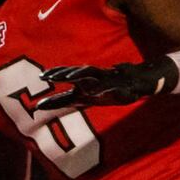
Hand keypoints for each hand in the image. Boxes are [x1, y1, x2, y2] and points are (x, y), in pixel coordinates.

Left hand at [37, 59, 175, 109]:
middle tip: (50, 75)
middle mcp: (97, 77)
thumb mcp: (84, 98)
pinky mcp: (125, 88)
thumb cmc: (107, 90)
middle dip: (65, 73)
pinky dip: (106, 91)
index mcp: (86, 81)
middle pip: (78, 72)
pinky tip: (98, 93)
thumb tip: (38, 106)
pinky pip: (115, 90)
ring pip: (95, 76)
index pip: (68, 76)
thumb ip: (63, 101)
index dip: (55, 75)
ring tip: (70, 78)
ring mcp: (111, 80)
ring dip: (82, 75)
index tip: (41, 76)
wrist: (141, 82)